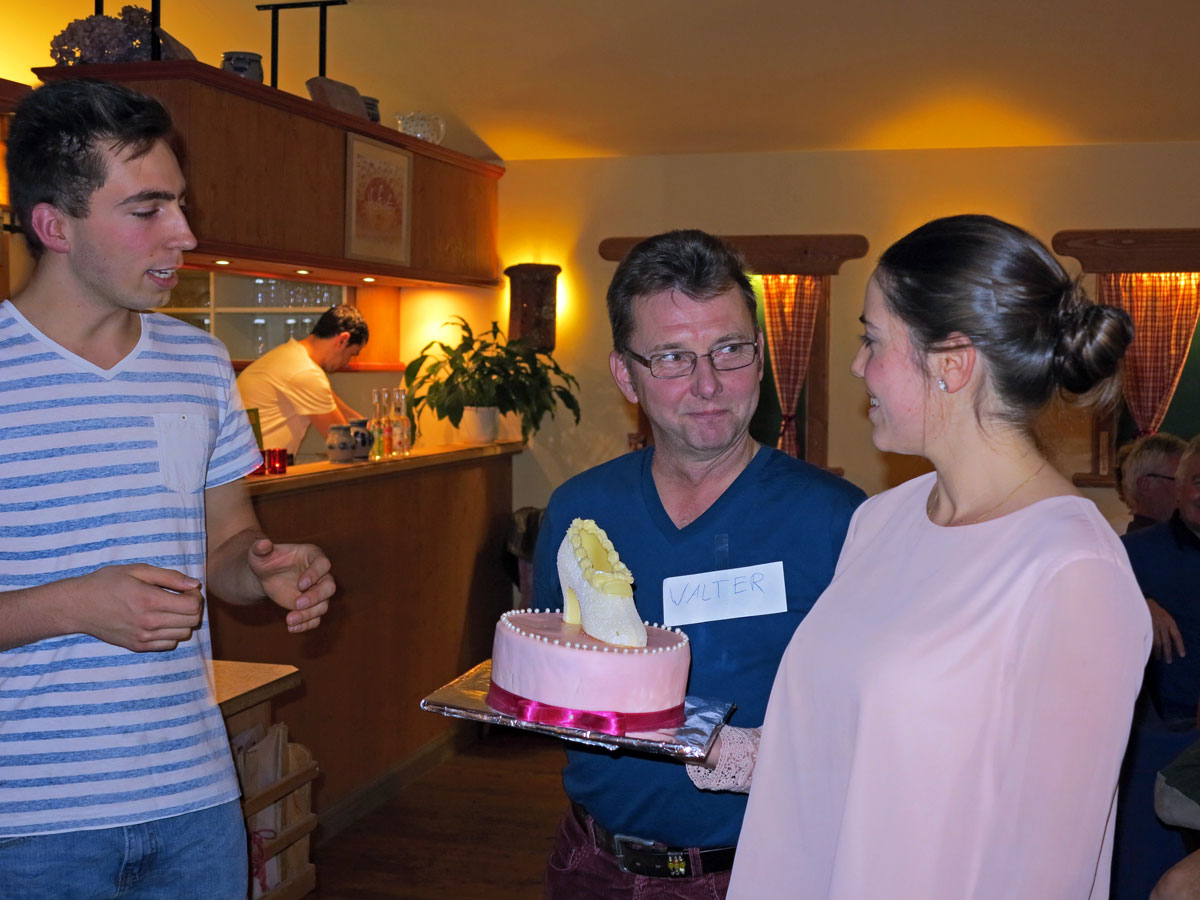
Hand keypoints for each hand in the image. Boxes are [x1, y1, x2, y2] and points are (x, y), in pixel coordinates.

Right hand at [70, 564, 203, 651]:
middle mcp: (148, 622)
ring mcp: (143, 638)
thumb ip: (169, 577)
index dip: (195, 596)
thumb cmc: (106, 583)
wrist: (78, 606)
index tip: (185, 589)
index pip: (192, 606)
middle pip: (192, 621)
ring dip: (183, 621)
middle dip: (192, 608)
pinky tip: (160, 621)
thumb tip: (195, 584)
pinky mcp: (138, 646)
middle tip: (180, 598)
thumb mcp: (137, 570)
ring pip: (184, 634)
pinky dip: (171, 633)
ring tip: (169, 609)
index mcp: (149, 600)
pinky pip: (169, 644)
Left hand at [247, 538, 334, 632]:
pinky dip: (306, 625)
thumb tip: (263, 542)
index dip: (315, 574)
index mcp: (313, 556)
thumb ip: (260, 548)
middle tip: (297, 604)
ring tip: (290, 620)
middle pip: (329, 586)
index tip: (300, 584)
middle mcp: (320, 575)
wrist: (266, 576)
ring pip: (323, 605)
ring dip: (309, 614)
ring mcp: (317, 592)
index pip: (323, 564)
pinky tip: (292, 628)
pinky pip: (316, 618)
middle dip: (315, 597)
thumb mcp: (259, 554)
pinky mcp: (312, 606)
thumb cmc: (266, 561)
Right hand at [1148, 597, 1184, 662]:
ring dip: (1158, 652)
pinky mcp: (1143, 628)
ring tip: (1158, 658)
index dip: (1180, 646)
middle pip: (1166, 642)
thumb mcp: (1164, 616)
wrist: (1140, 601)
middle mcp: (1162, 624)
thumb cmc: (1152, 610)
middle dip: (1167, 653)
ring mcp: (1152, 626)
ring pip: (1157, 643)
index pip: (1177, 636)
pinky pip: (1147, 640)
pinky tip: (1149, 652)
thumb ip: (1167, 626)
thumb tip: (1171, 640)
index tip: (1182, 655)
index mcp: (1169, 622)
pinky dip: (1149, 647)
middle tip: (1168, 661)